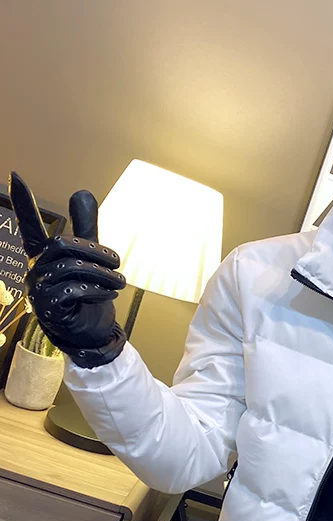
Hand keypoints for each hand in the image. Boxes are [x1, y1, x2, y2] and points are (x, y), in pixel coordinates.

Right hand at [8, 171, 126, 367]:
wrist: (93, 333)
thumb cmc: (89, 296)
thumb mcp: (92, 259)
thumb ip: (86, 228)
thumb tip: (82, 192)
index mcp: (44, 257)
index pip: (31, 228)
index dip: (24, 205)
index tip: (15, 177)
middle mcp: (37, 271)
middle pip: (62, 245)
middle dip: (95, 250)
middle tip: (117, 261)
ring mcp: (40, 290)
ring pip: (71, 267)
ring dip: (102, 273)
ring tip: (118, 282)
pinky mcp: (49, 308)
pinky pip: (73, 290)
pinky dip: (96, 290)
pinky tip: (106, 295)